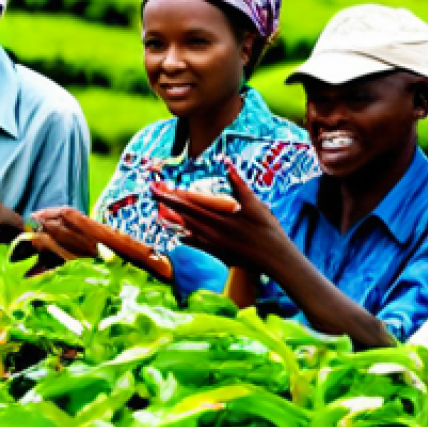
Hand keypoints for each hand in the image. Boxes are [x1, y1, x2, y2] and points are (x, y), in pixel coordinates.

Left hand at [152, 162, 284, 271]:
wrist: (274, 260)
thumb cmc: (268, 231)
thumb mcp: (256, 206)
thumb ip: (240, 186)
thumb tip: (228, 166)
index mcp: (220, 218)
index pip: (190, 203)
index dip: (172, 194)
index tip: (159, 186)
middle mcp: (212, 231)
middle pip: (183, 214)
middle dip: (166, 202)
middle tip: (153, 192)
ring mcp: (212, 242)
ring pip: (186, 228)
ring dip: (172, 217)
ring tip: (159, 208)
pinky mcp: (215, 251)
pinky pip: (194, 242)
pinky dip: (184, 235)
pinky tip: (177, 232)